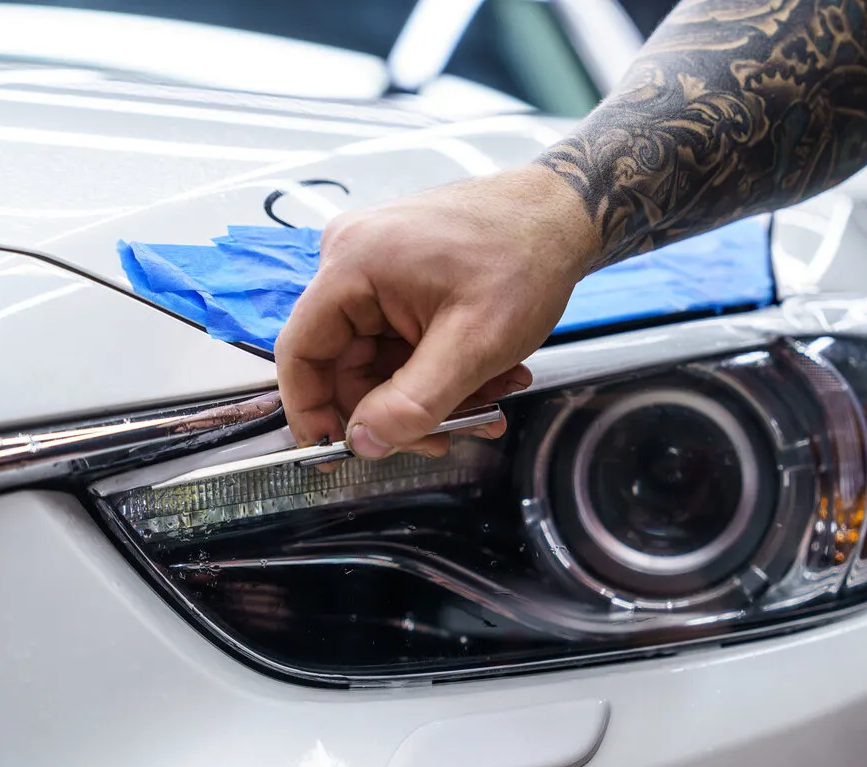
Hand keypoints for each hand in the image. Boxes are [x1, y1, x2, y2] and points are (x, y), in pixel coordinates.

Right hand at [275, 165, 598, 460]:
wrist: (565, 213)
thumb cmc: (526, 258)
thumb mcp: (472, 346)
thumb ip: (412, 403)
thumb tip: (364, 442)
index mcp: (352, 265)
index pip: (300, 352)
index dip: (311, 411)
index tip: (336, 453)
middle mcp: (354, 260)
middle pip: (348, 363)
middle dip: (401, 408)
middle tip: (451, 435)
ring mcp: (378, 265)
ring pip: (384, 359)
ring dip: (433, 392)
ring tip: (491, 399)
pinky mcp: (402, 274)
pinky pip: (404, 339)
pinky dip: (443, 367)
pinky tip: (489, 376)